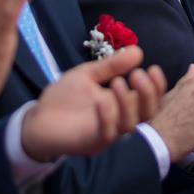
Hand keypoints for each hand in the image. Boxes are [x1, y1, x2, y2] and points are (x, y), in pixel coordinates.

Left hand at [20, 46, 166, 160]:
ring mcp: (107, 133)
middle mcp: (119, 120)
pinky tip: (101, 101)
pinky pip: (107, 134)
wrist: (37, 118)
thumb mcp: (88, 75)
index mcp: (121, 104)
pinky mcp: (92, 142)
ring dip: (127, 103)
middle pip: (147, 114)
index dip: (156, 87)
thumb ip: (111, 65)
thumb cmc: (64, 97)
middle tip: (138, 74)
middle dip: (148, 94)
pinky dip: (108, 117)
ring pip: (130, 125)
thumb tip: (138, 50)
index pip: (149, 99)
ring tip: (118, 81)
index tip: (152, 68)